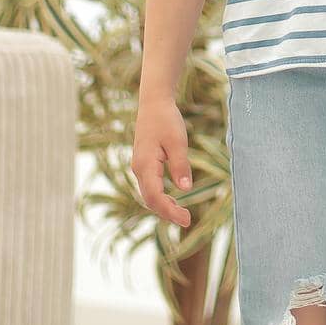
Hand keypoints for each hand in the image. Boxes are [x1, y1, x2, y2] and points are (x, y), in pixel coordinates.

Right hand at [132, 94, 192, 227]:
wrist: (154, 104)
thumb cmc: (166, 120)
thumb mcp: (178, 142)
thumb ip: (180, 166)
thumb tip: (185, 189)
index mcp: (145, 166)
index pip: (155, 197)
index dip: (169, 212)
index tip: (186, 220)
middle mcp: (138, 169)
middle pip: (150, 200)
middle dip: (167, 213)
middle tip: (187, 220)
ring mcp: (139, 167)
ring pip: (149, 195)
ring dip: (164, 206)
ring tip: (182, 214)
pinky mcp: (144, 164)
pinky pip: (150, 187)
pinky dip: (160, 197)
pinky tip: (173, 201)